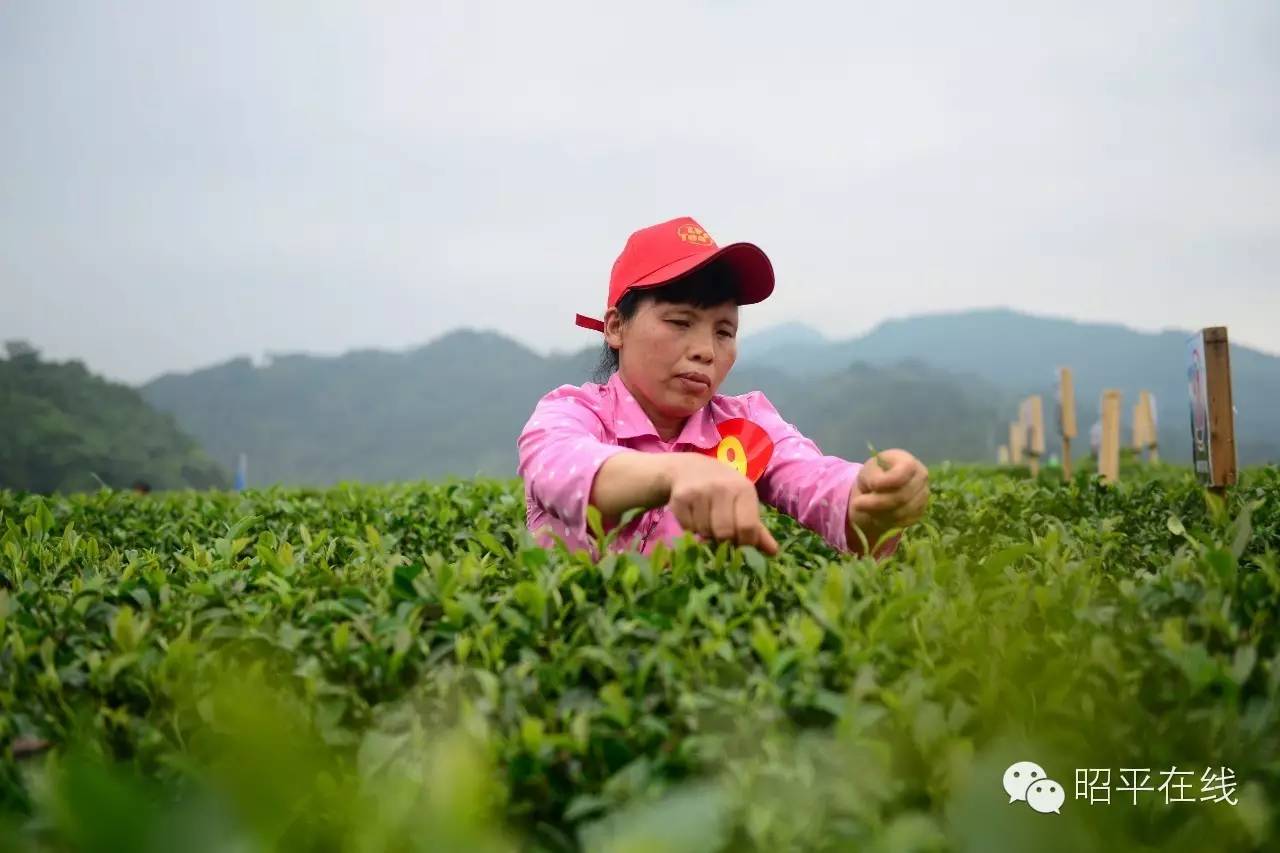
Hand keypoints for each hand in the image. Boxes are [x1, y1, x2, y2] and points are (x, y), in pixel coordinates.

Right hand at [662, 454, 779, 555]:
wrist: (688, 469)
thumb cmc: (722, 489)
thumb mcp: (743, 502)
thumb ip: (757, 528)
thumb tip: (773, 553)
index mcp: (743, 489)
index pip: (748, 527)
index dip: (744, 543)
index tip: (740, 544)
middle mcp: (722, 487)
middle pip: (725, 533)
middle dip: (723, 541)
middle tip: (721, 534)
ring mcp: (699, 491)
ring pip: (705, 532)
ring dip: (706, 534)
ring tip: (707, 520)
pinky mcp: (680, 498)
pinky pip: (688, 528)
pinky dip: (691, 528)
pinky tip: (693, 514)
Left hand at [849, 449, 928, 542]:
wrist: (882, 487)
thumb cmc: (876, 474)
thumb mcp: (869, 470)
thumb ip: (873, 476)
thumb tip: (876, 486)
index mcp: (909, 462)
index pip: (901, 475)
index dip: (885, 483)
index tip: (869, 487)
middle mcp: (921, 478)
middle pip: (901, 497)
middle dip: (876, 503)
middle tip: (857, 504)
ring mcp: (923, 496)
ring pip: (902, 512)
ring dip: (880, 513)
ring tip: (865, 508)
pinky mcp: (920, 512)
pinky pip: (903, 521)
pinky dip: (886, 521)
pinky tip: (876, 514)